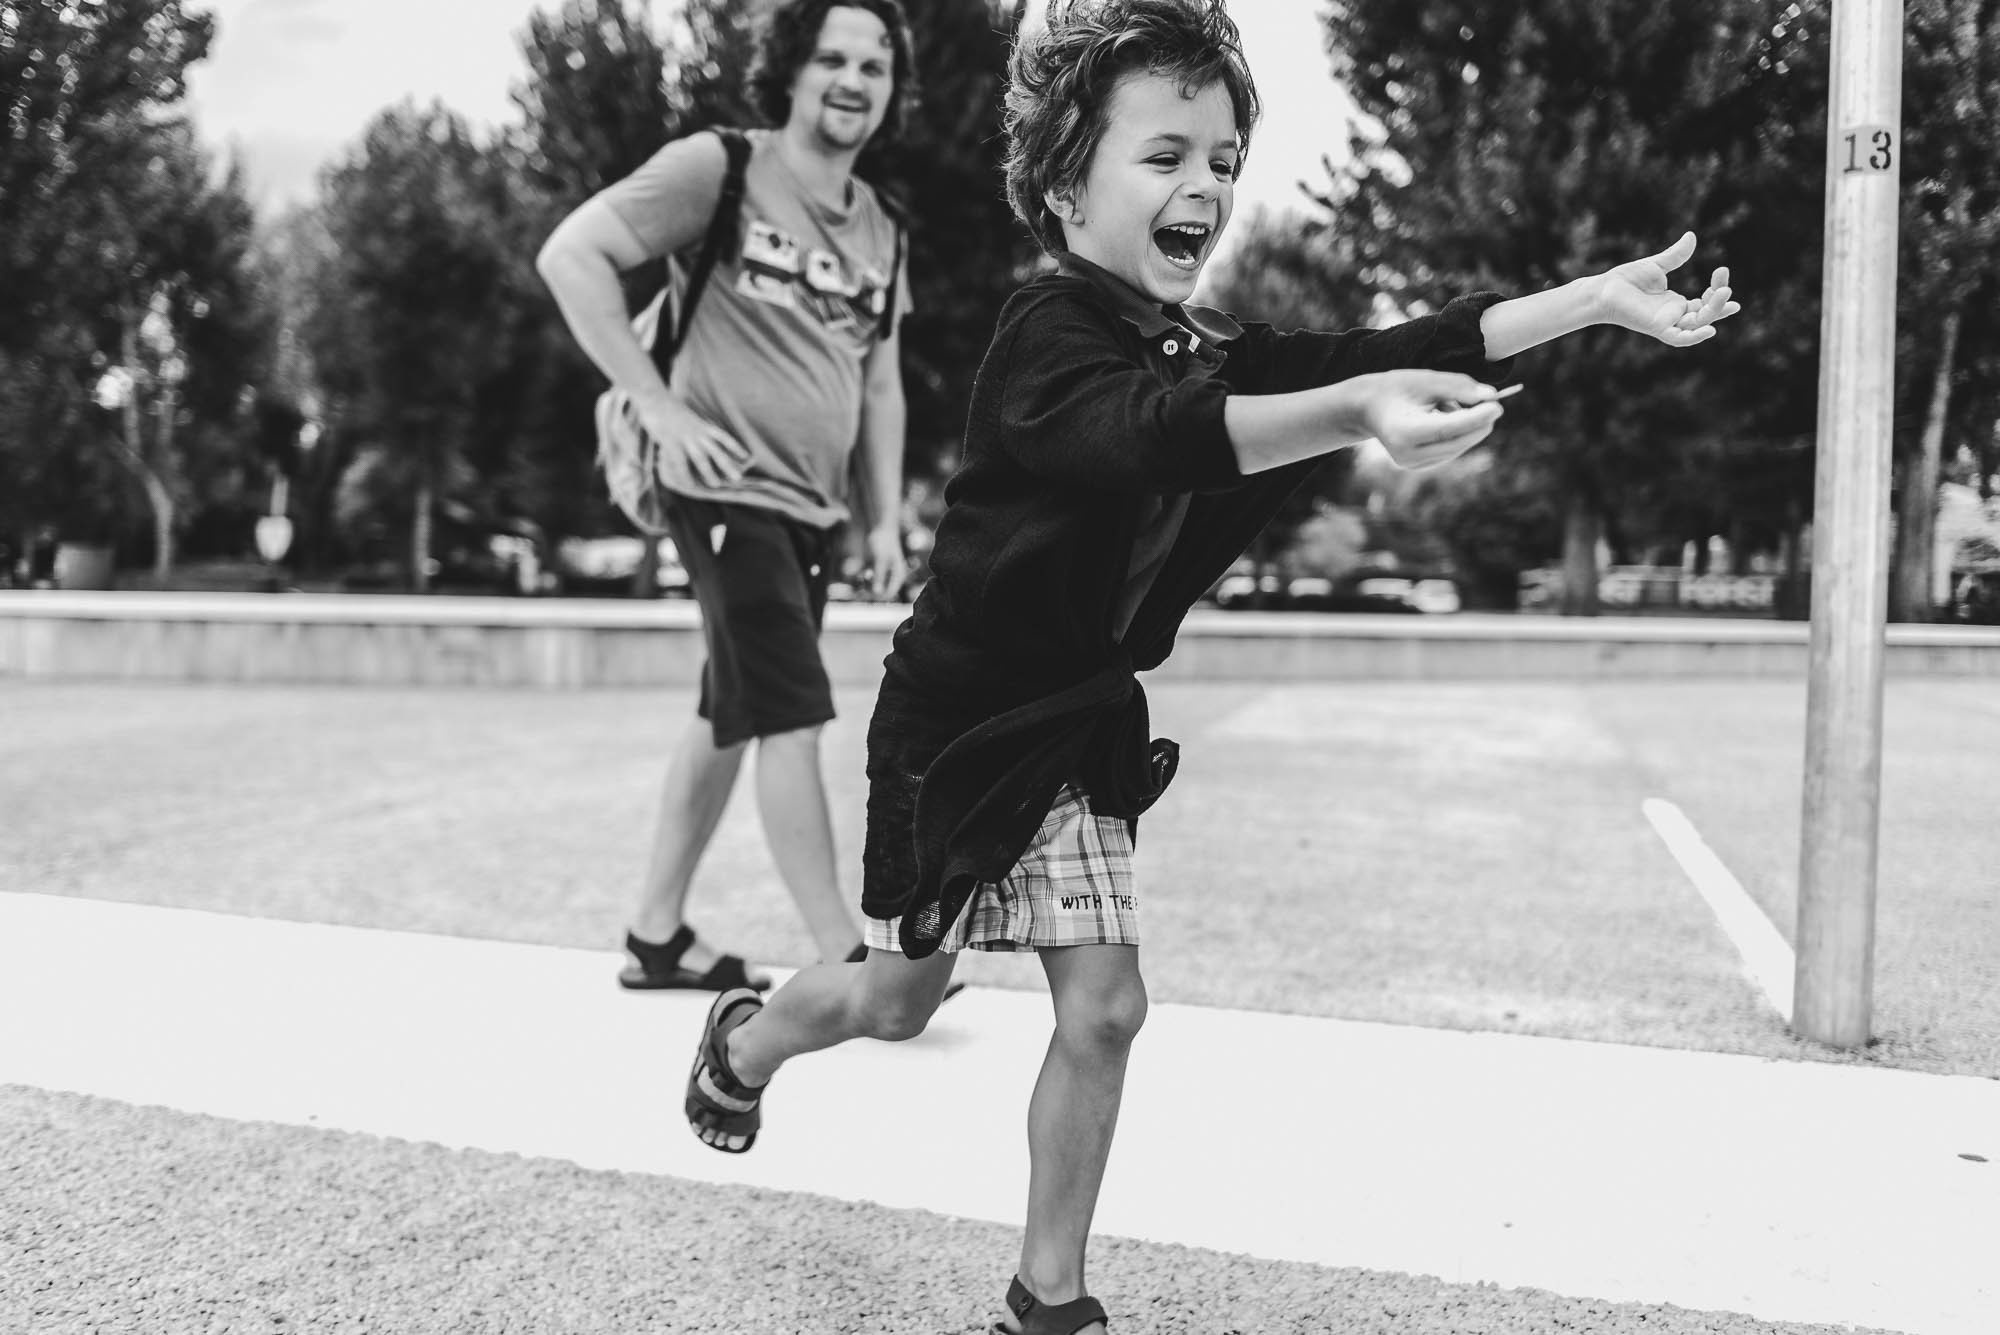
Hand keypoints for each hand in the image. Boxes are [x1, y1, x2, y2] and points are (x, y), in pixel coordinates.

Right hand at [633, 391, 751, 488]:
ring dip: (709, 473)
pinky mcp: (671, 442)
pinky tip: (688, 485)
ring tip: (716, 485)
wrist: (654, 397)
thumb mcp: (687, 415)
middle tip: (739, 478)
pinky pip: (680, 463)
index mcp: (702, 425)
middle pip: (716, 451)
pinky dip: (685, 475)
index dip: (735, 447)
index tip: (747, 457)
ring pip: (701, 459)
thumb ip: (695, 426)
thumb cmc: (668, 406)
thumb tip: (699, 433)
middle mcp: (697, 432)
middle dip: (728, 465)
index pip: (723, 437)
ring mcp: (685, 438)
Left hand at [864, 524, 904, 599]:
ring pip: (874, 589)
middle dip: (870, 590)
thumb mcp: (879, 559)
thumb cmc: (881, 541)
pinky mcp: (876, 571)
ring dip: (867, 586)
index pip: (889, 594)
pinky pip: (870, 583)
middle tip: (863, 578)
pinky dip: (865, 581)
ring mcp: (884, 574)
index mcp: (898, 575)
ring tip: (864, 574)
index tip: (867, 587)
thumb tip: (876, 593)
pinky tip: (864, 572)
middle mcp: (892, 577)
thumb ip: (879, 576)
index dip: (877, 595)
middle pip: (881, 594)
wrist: (879, 528)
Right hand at [1354, 371, 1514, 469]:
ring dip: (1467, 427)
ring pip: (1458, 447)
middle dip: (1479, 423)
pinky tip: (1442, 417)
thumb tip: (1491, 397)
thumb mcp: (1427, 380)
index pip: (1447, 428)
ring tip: (1446, 405)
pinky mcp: (1420, 466)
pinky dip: (1458, 434)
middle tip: (1492, 402)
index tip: (1497, 405)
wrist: (1369, 408)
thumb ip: (1459, 386)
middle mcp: (1407, 455)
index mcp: (1403, 432)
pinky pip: (1452, 450)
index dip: (1475, 418)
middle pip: (1457, 442)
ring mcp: (1413, 464)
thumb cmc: (1398, 389)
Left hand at [1591, 231, 1739, 346]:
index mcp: (1676, 303)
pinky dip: (1694, 337)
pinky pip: (1679, 338)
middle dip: (1719, 302)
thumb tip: (1691, 236)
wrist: (1603, 289)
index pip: (1705, 301)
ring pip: (1697, 324)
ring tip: (1725, 295)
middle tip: (1727, 288)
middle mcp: (1674, 315)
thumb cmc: (1626, 280)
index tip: (1722, 271)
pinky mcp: (1656, 328)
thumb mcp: (1657, 265)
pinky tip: (1710, 330)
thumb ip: (1676, 255)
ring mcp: (1666, 323)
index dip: (1717, 289)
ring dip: (1713, 313)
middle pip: (1706, 314)